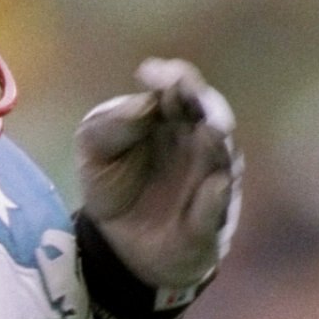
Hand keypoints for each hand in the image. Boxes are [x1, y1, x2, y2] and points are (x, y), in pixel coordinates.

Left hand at [73, 57, 240, 296]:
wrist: (118, 245)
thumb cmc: (112, 187)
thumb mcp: (94, 152)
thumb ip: (109, 124)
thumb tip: (144, 103)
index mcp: (170, 117)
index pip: (179, 86)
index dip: (170, 76)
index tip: (149, 73)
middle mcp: (197, 140)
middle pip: (210, 111)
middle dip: (204, 100)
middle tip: (190, 92)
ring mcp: (210, 177)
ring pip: (224, 153)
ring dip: (221, 139)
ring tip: (214, 127)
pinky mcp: (212, 217)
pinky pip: (217, 206)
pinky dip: (215, 199)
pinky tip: (213, 187)